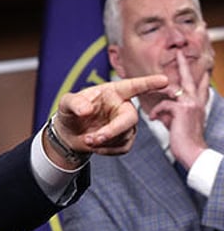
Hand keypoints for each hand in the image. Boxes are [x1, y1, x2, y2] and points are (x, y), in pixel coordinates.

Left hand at [48, 74, 167, 167]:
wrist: (69, 133)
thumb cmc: (71, 113)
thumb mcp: (66, 104)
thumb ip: (74, 103)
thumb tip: (85, 110)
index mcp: (113, 92)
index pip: (133, 86)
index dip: (148, 84)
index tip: (164, 80)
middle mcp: (123, 107)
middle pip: (130, 118)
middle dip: (113, 131)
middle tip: (95, 138)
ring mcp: (125, 124)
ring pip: (125, 135)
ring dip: (105, 142)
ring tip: (87, 140)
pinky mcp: (125, 139)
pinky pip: (123, 147)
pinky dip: (107, 150)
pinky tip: (96, 147)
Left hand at [148, 51, 209, 168]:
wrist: (193, 152)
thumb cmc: (186, 141)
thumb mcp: (179, 123)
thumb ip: (173, 113)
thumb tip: (160, 110)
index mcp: (198, 104)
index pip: (200, 85)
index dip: (199, 76)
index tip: (197, 66)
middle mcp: (197, 101)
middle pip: (190, 78)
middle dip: (184, 64)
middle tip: (180, 52)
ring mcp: (191, 103)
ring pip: (174, 89)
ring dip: (160, 93)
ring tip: (149, 92)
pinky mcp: (182, 109)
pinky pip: (163, 105)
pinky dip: (155, 112)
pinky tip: (152, 119)